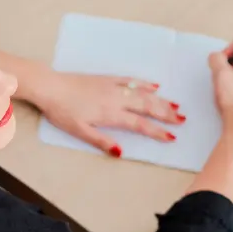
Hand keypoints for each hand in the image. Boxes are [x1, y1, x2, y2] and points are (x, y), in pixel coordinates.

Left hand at [36, 73, 184, 156]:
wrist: (50, 87)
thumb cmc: (62, 112)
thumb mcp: (79, 131)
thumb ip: (101, 141)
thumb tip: (121, 152)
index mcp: (111, 114)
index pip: (140, 124)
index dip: (157, 131)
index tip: (171, 137)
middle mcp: (116, 99)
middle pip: (147, 107)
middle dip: (166, 114)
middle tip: (182, 120)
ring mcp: (112, 87)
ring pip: (143, 93)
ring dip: (160, 99)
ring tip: (175, 106)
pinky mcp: (106, 79)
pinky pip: (130, 80)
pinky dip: (144, 83)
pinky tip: (154, 85)